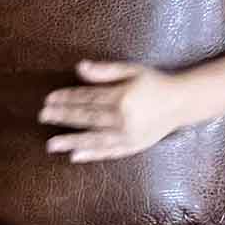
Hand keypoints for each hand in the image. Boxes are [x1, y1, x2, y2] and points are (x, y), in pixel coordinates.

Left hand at [39, 61, 186, 162]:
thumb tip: (80, 68)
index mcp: (121, 97)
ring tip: (52, 144)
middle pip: (86, 118)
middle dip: (63, 117)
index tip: (49, 99)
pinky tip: (75, 156)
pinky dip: (90, 155)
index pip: (87, 98)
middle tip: (43, 117)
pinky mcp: (131, 147)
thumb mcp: (132, 70)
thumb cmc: (155, 83)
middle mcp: (122, 119)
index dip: (67, 98)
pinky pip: (107, 153)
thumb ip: (106, 71)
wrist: (181, 103)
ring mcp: (126, 136)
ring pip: (93, 139)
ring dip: (70, 141)